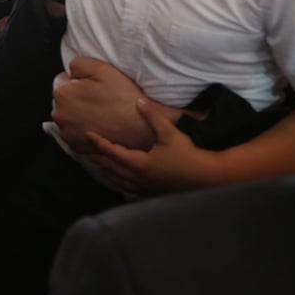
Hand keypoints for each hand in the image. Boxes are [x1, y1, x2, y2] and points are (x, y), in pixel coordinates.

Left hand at [51, 57, 156, 153]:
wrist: (141, 130)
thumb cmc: (123, 98)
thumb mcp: (102, 69)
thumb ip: (79, 64)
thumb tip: (71, 71)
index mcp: (62, 94)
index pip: (62, 80)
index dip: (80, 81)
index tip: (95, 87)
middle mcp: (59, 115)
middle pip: (65, 100)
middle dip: (77, 98)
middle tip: (100, 100)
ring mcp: (66, 134)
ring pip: (69, 118)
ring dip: (79, 115)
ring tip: (102, 115)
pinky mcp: (76, 147)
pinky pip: (75, 134)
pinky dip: (84, 130)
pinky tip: (100, 127)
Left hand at [84, 97, 219, 195]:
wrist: (208, 178)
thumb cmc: (188, 155)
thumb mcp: (170, 133)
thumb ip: (153, 116)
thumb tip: (139, 101)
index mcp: (139, 163)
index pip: (112, 151)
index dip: (99, 142)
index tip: (88, 135)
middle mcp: (138, 178)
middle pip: (111, 168)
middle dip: (98, 159)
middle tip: (86, 153)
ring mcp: (145, 188)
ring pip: (119, 181)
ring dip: (107, 173)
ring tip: (98, 167)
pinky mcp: (153, 194)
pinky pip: (131, 190)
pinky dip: (121, 185)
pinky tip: (121, 184)